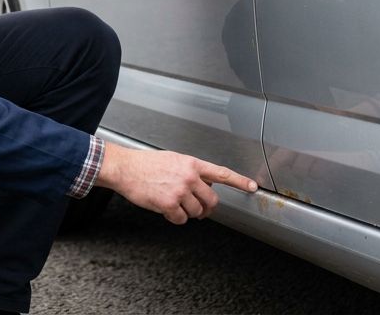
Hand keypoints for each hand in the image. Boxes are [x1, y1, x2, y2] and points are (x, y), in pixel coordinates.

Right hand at [94, 142, 258, 224]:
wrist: (126, 168)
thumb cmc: (146, 164)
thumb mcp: (174, 160)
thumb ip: (191, 171)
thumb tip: (204, 185)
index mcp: (191, 164)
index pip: (221, 173)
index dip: (239, 181)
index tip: (253, 187)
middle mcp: (189, 176)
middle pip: (211, 200)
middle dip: (206, 208)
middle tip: (198, 209)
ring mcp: (180, 190)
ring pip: (197, 212)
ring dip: (187, 213)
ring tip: (174, 204)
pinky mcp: (169, 204)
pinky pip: (181, 219)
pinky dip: (175, 218)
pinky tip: (165, 208)